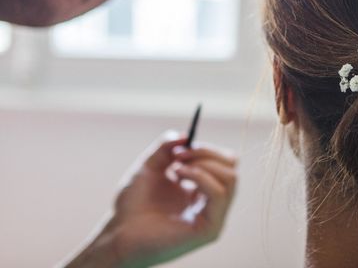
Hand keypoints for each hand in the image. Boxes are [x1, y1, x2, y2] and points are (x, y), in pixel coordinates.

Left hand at [64, 132, 236, 267]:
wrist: (118, 232)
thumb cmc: (133, 204)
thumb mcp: (150, 165)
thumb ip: (167, 147)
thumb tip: (186, 135)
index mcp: (203, 190)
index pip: (223, 163)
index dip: (206, 149)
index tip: (180, 148)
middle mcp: (212, 203)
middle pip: (231, 167)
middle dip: (206, 153)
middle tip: (179, 156)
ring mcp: (214, 217)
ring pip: (230, 178)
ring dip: (204, 164)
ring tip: (177, 167)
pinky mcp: (210, 229)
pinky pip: (219, 193)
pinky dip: (202, 177)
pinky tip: (179, 176)